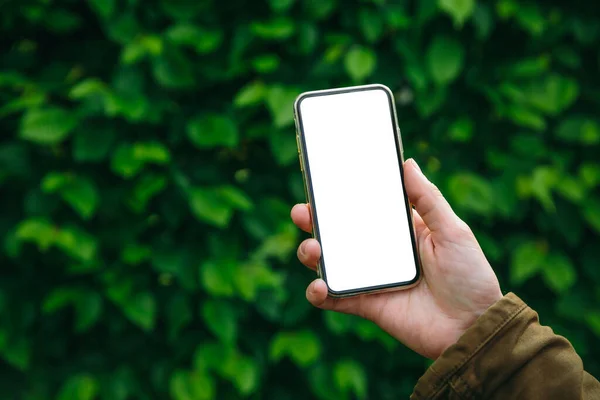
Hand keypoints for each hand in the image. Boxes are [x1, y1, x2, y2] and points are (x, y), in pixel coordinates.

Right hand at [290, 158, 502, 358]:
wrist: (474, 328)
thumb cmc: (471, 276)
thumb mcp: (453, 231)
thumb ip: (428, 199)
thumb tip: (407, 162)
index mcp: (398, 230)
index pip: (363, 207)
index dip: (341, 195)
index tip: (323, 180)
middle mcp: (379, 252)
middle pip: (337, 232)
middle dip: (314, 220)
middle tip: (302, 212)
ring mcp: (370, 278)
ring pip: (329, 262)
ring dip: (311, 253)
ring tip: (314, 249)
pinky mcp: (366, 305)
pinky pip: (334, 299)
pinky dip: (319, 293)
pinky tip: (319, 285)